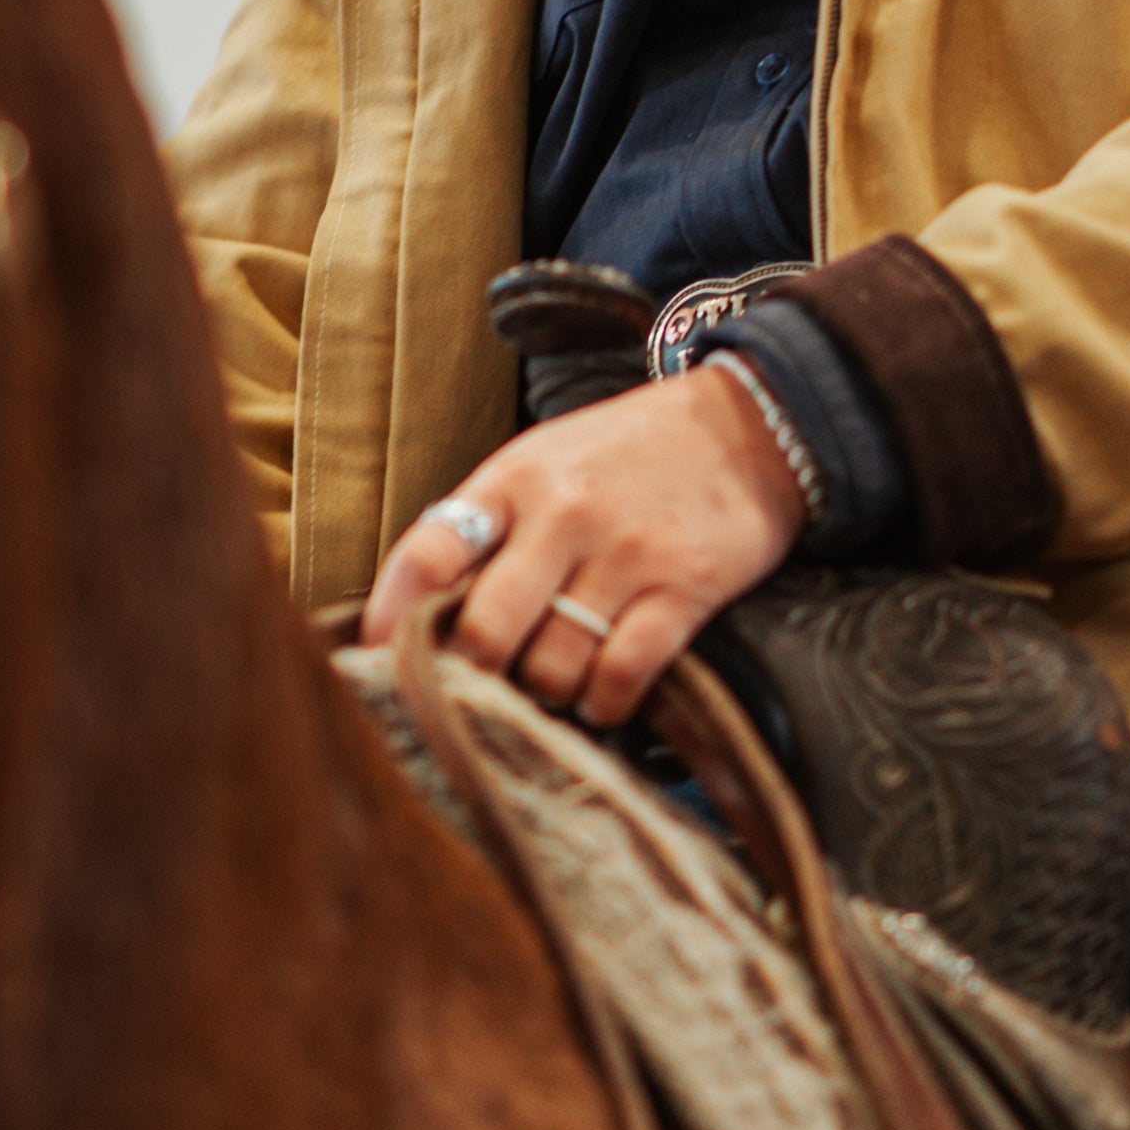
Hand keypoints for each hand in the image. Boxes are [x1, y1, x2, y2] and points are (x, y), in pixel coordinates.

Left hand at [361, 366, 805, 729]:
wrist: (752, 424)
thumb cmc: (630, 453)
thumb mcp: (544, 461)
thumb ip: (488, 525)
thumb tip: (422, 609)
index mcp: (514, 480)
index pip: (430, 551)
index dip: (393, 616)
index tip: (377, 659)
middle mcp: (564, 516)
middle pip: (486, 629)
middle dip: (473, 676)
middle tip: (480, 691)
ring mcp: (626, 553)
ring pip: (552, 664)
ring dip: (544, 694)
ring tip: (552, 685)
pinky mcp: (685, 588)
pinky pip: (622, 674)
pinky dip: (603, 705)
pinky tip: (601, 699)